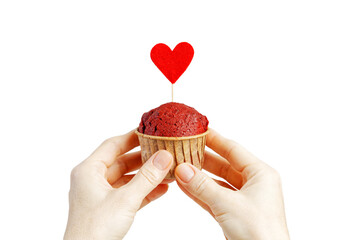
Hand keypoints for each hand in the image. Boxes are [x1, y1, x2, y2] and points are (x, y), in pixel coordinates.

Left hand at [64, 130, 172, 239]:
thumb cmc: (94, 231)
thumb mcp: (125, 200)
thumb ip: (147, 177)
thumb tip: (164, 156)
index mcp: (88, 171)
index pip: (113, 145)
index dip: (132, 137)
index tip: (151, 132)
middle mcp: (93, 180)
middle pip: (122, 161)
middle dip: (144, 158)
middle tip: (163, 150)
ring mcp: (101, 195)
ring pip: (128, 178)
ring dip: (147, 176)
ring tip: (167, 169)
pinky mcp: (109, 209)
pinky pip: (130, 194)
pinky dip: (145, 191)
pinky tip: (162, 189)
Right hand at [175, 129, 289, 239]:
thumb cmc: (260, 234)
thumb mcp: (228, 204)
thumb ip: (203, 186)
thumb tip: (183, 169)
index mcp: (261, 174)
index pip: (233, 150)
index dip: (214, 140)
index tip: (198, 131)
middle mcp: (254, 184)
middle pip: (224, 165)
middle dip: (203, 159)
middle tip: (184, 149)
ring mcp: (244, 199)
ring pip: (217, 182)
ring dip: (199, 176)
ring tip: (180, 166)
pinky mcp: (235, 213)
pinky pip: (214, 197)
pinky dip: (200, 192)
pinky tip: (185, 186)